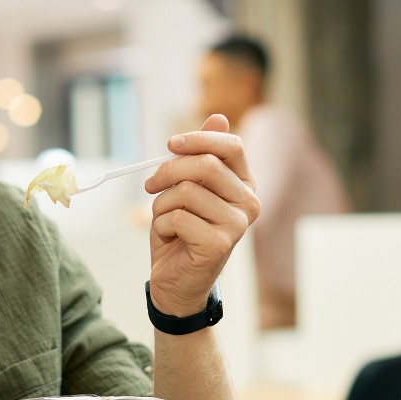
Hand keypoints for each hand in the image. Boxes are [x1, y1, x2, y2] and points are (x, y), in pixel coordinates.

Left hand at [142, 114, 260, 316]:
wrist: (177, 282)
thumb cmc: (181, 232)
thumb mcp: (187, 188)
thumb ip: (201, 156)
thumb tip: (218, 117)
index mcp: (244, 184)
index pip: (230, 146)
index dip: (197, 139)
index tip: (170, 145)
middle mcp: (249, 203)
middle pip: (204, 166)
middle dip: (167, 172)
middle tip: (150, 186)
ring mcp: (237, 225)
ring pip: (186, 192)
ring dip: (161, 205)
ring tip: (164, 220)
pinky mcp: (220, 244)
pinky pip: (177, 217)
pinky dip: (160, 225)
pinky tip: (169, 238)